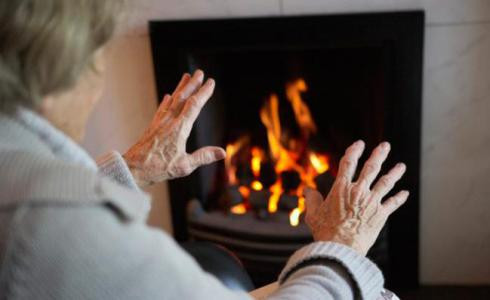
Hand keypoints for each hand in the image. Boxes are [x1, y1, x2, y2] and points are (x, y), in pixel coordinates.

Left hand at [123, 70, 225, 186]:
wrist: (132, 168)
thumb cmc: (158, 168)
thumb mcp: (184, 166)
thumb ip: (203, 157)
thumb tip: (222, 152)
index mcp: (179, 129)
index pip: (194, 106)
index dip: (203, 93)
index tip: (211, 82)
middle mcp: (169, 121)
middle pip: (182, 98)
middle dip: (192, 84)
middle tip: (200, 72)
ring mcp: (159, 122)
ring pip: (172, 100)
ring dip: (180, 88)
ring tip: (186, 77)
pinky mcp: (152, 127)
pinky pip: (162, 109)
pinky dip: (167, 101)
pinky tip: (167, 96)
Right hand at [304, 141, 408, 255]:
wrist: (342, 248)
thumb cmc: (325, 231)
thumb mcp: (313, 214)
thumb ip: (311, 200)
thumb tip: (308, 190)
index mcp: (341, 188)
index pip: (348, 163)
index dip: (354, 151)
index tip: (359, 144)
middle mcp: (359, 191)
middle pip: (371, 168)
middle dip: (379, 155)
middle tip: (385, 146)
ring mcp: (372, 202)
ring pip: (386, 182)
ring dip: (394, 173)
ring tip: (401, 166)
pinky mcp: (381, 215)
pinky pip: (393, 203)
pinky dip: (399, 198)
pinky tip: (405, 193)